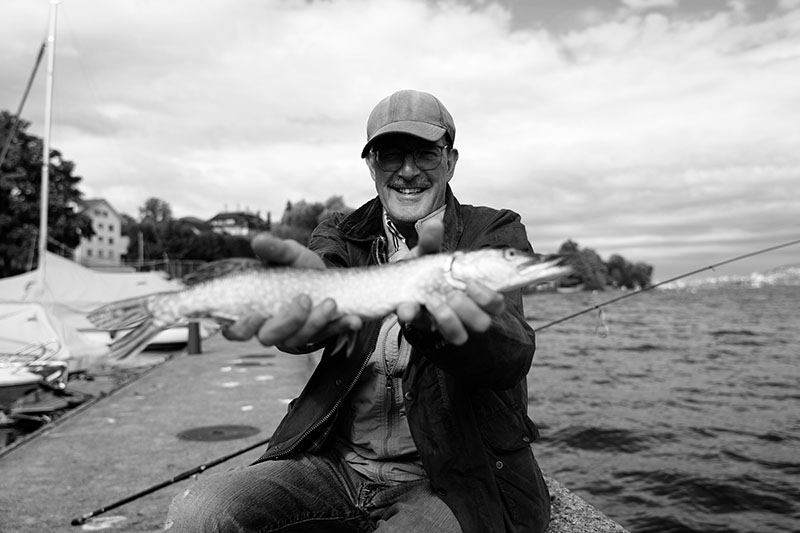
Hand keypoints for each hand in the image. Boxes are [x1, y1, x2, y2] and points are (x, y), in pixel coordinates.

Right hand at [222, 233, 361, 350]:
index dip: (241, 327)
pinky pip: (328, 336)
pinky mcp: (318, 336)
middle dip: (287, 321)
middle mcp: (271, 328)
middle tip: (304, 299)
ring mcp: (295, 335)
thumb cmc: (298, 267)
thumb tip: (258, 241)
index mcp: (253, 310)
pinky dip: (341, 327)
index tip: (254, 314)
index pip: (236, 330)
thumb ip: (274, 249)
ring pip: (299, 339)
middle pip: (269, 337)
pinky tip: (352, 319)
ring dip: (316, 323)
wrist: (327, 274)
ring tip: (331, 302)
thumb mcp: (288, 254)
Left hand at [396, 221, 505, 345]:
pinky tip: (408, 307)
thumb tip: (435, 224)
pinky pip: (424, 331)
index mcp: (473, 293)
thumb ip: (431, 240)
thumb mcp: (428, 252)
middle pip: (482, 323)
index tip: (472, 283)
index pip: (496, 304)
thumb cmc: (422, 267)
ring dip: (447, 318)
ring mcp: (444, 322)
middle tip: (454, 294)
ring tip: (433, 300)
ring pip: (459, 335)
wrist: (397, 281)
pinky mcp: (423, 328)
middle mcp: (463, 312)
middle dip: (469, 310)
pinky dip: (416, 317)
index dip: (491, 299)